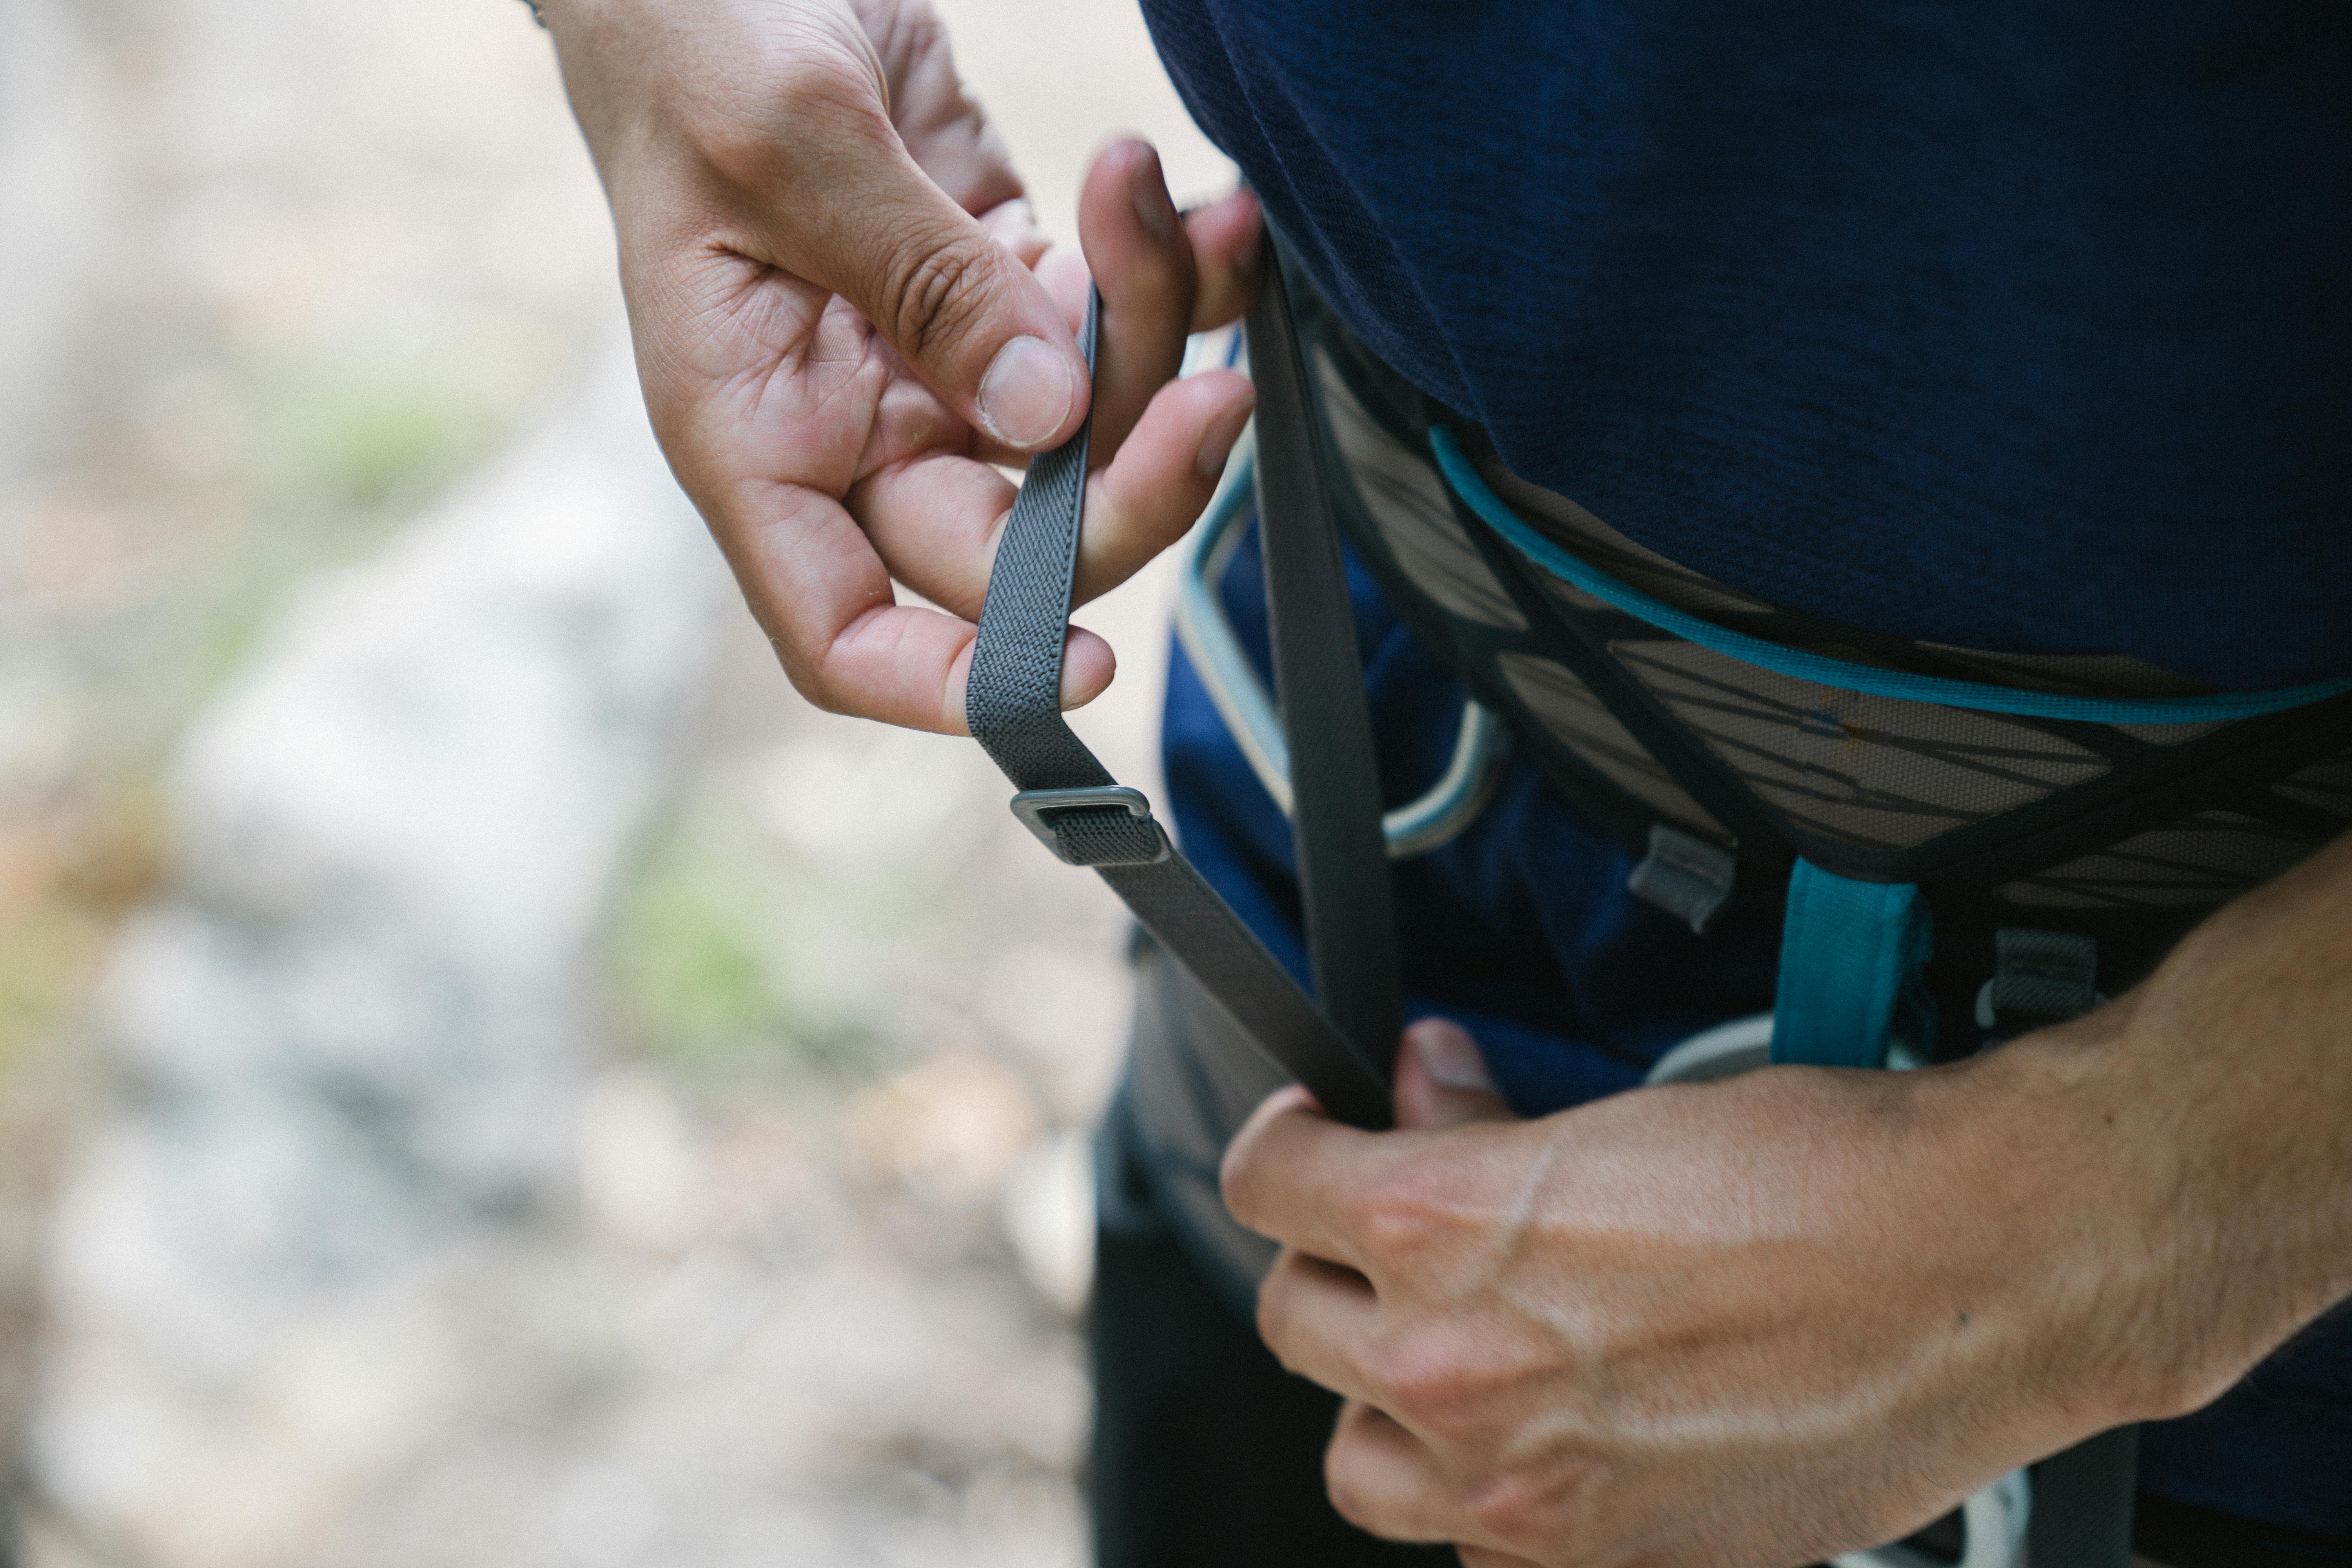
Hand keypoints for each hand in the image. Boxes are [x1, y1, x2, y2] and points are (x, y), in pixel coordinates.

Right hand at [541, 0, 1260, 728]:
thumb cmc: (689, 30)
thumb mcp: (789, 141)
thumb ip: (921, 282)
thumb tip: (1047, 414)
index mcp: (754, 432)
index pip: (845, 632)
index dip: (957, 682)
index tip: (1083, 668)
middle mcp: (848, 421)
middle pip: (1014, 545)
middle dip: (1127, 480)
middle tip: (1214, 397)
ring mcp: (931, 356)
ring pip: (1086, 425)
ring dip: (1157, 328)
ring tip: (1151, 188)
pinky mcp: (998, 278)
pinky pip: (1109, 319)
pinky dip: (1170, 271)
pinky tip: (1196, 201)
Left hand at [1222, 1016, 2204, 1566]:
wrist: (1983, 1272)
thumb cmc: (1825, 1175)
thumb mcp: (1616, 1114)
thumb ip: (1477, 1122)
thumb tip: (1417, 1083)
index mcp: (1444, 1227)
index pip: (1264, 1183)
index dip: (1280, 1144)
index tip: (1305, 1136)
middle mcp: (1457, 1364)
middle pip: (1291, 1319)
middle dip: (1330, 1265)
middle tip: (1388, 1236)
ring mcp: (1522, 1481)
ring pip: (1356, 1458)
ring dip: (1380, 1399)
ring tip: (1446, 1349)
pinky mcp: (1599, 1557)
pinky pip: (1470, 1540)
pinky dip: (1482, 1489)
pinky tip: (1540, 1431)